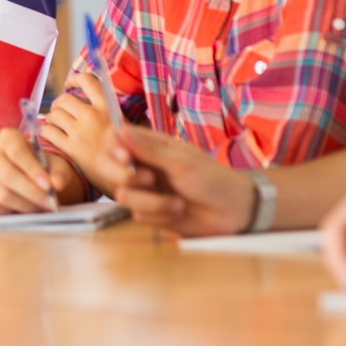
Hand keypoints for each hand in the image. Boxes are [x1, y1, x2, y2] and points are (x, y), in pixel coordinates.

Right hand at [0, 128, 56, 213]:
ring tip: (41, 207)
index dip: (33, 170)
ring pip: (1, 194)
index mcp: (7, 137)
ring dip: (25, 205)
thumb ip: (59, 173)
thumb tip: (57, 184)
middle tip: (50, 203)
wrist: (26, 177)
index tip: (50, 186)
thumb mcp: (55, 166)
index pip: (17, 152)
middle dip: (32, 192)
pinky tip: (23, 209)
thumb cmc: (41, 167)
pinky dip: (10, 212)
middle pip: (7, 174)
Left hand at [40, 72, 127, 194]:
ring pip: (54, 114)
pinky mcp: (70, 148)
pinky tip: (49, 134)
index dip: (75, 80)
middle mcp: (92, 116)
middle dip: (59, 103)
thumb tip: (117, 105)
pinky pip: (49, 131)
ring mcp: (80, 132)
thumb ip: (122, 116)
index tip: (69, 84)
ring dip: (51, 117)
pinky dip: (45, 130)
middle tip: (60, 110)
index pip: (87, 81)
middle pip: (64, 99)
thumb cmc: (133, 155)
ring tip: (54, 123)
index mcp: (108, 107)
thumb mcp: (132, 129)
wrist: (129, 179)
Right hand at [106, 126, 256, 235]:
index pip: (117, 140)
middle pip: (111, 169)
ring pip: (124, 196)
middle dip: (129, 178)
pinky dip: (159, 216)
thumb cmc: (213, 179)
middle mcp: (144, 166)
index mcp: (151, 146)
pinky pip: (139, 215)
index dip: (113, 148)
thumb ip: (148, 149)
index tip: (124, 157)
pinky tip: (178, 213)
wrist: (234, 213)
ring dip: (152, 202)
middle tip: (150, 180)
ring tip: (178, 204)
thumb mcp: (181, 162)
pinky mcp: (152, 213)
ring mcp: (147, 191)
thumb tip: (120, 129)